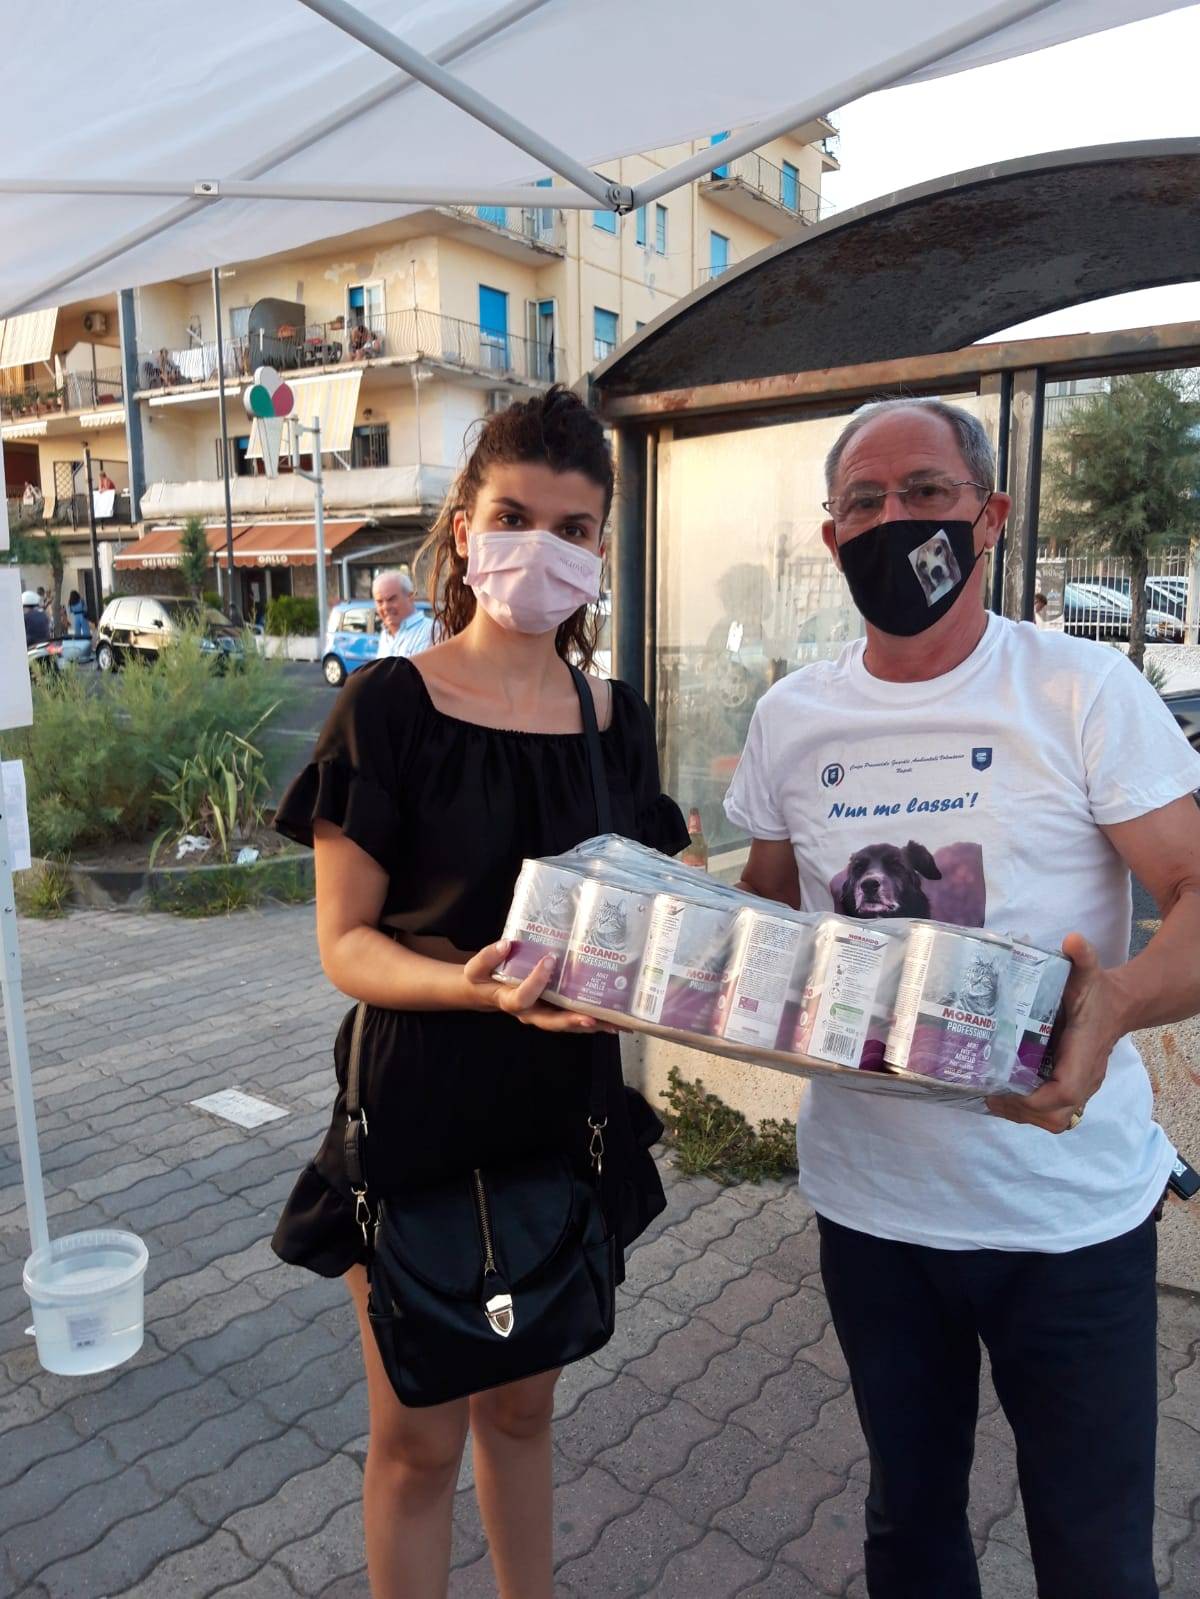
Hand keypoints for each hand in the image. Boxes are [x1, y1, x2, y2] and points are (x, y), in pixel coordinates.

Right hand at [462, 941, 616, 1033]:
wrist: (486, 992)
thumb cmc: (483, 979)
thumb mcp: (476, 968)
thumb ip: (488, 957)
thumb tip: (507, 944)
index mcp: (509, 1000)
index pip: (523, 997)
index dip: (535, 981)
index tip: (549, 959)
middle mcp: (529, 1013)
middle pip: (551, 1021)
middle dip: (571, 1021)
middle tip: (591, 1019)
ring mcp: (543, 1014)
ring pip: (567, 1024)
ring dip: (591, 1025)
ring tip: (615, 1024)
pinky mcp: (554, 1010)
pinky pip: (573, 1018)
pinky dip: (594, 1021)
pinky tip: (615, 1020)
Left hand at [986, 933, 1126, 1132]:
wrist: (1118, 1005)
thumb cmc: (1097, 992)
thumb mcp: (1089, 972)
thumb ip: (1083, 956)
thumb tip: (1073, 939)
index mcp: (1085, 1054)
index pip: (1066, 1090)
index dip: (1036, 1098)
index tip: (1006, 1090)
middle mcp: (1086, 1077)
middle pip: (1058, 1117)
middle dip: (1022, 1112)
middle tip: (990, 1094)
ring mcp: (1082, 1086)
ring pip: (1056, 1120)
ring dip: (1024, 1115)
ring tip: (993, 1097)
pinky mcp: (1075, 1087)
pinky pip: (1055, 1112)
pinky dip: (1030, 1111)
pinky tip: (1005, 1094)